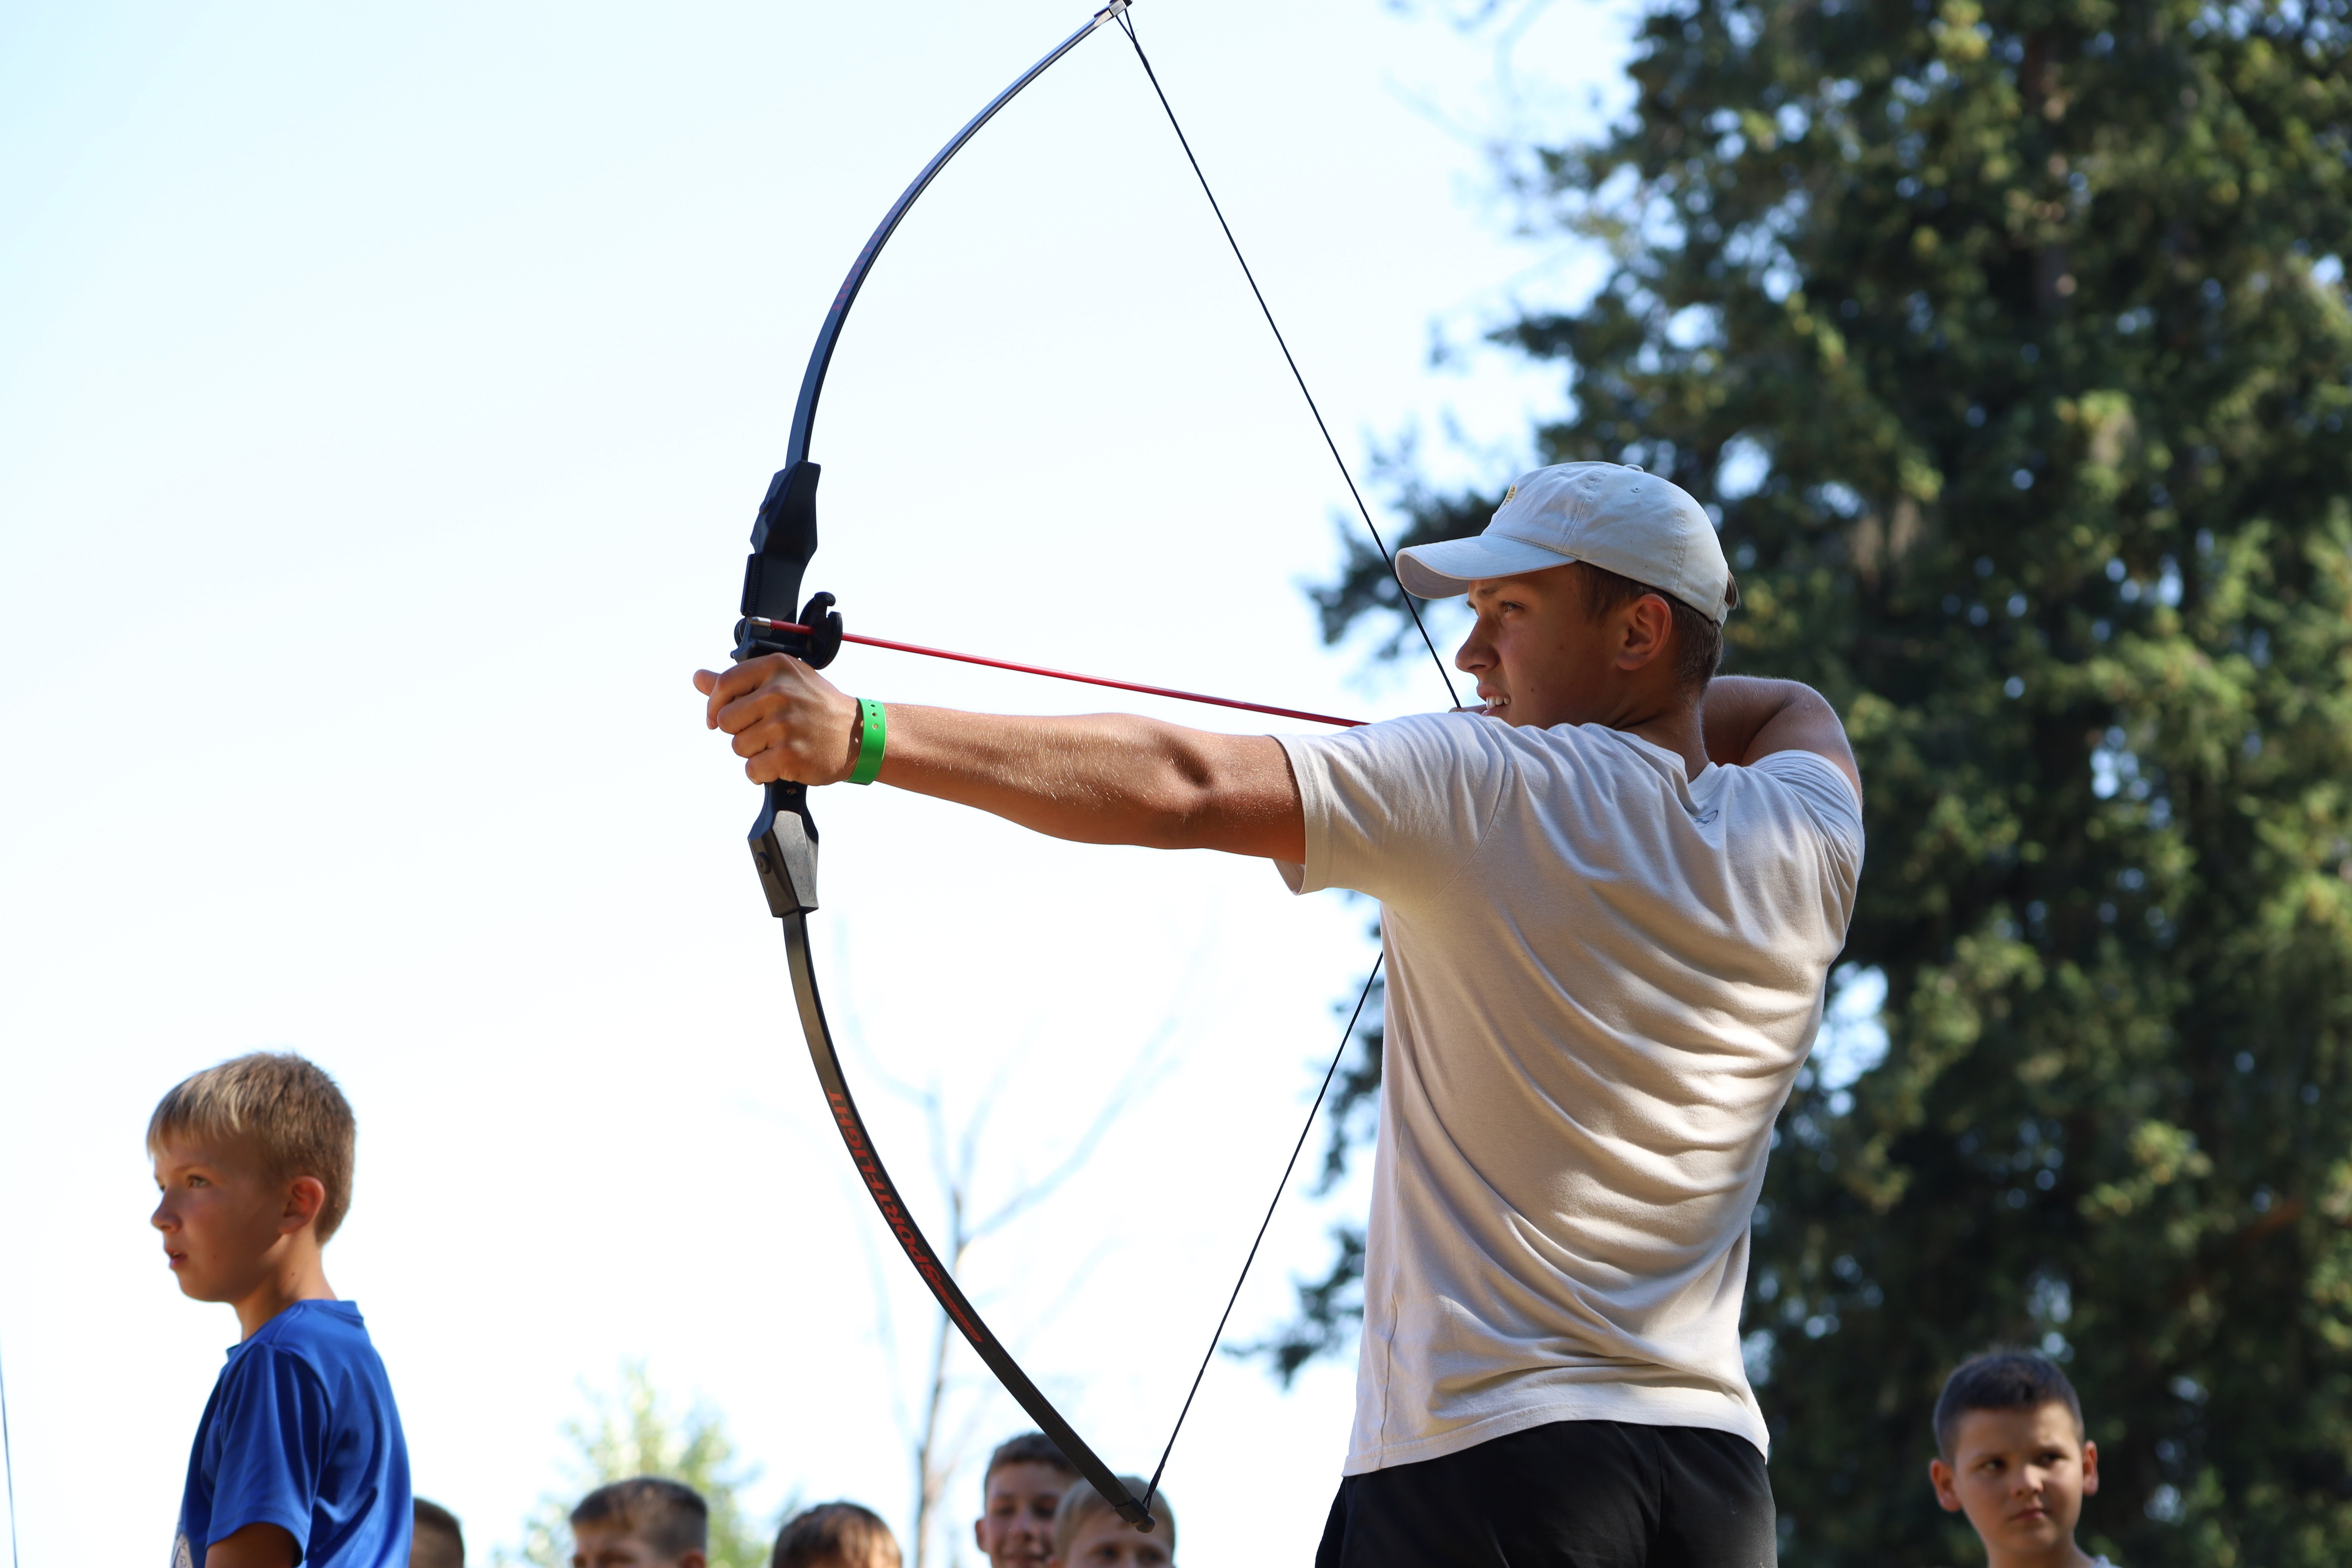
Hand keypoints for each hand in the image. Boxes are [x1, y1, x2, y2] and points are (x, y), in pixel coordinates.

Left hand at [695, 655, 861, 784]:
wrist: (859, 735)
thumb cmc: (817, 706)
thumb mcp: (784, 680)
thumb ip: (739, 681)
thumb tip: (698, 677)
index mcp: (776, 668)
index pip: (724, 684)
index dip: (715, 705)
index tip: (718, 718)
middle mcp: (780, 693)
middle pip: (726, 720)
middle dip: (740, 731)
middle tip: (766, 731)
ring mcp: (785, 724)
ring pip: (738, 747)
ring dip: (754, 752)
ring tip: (779, 745)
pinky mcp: (789, 755)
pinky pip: (752, 770)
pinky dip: (763, 772)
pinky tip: (782, 762)